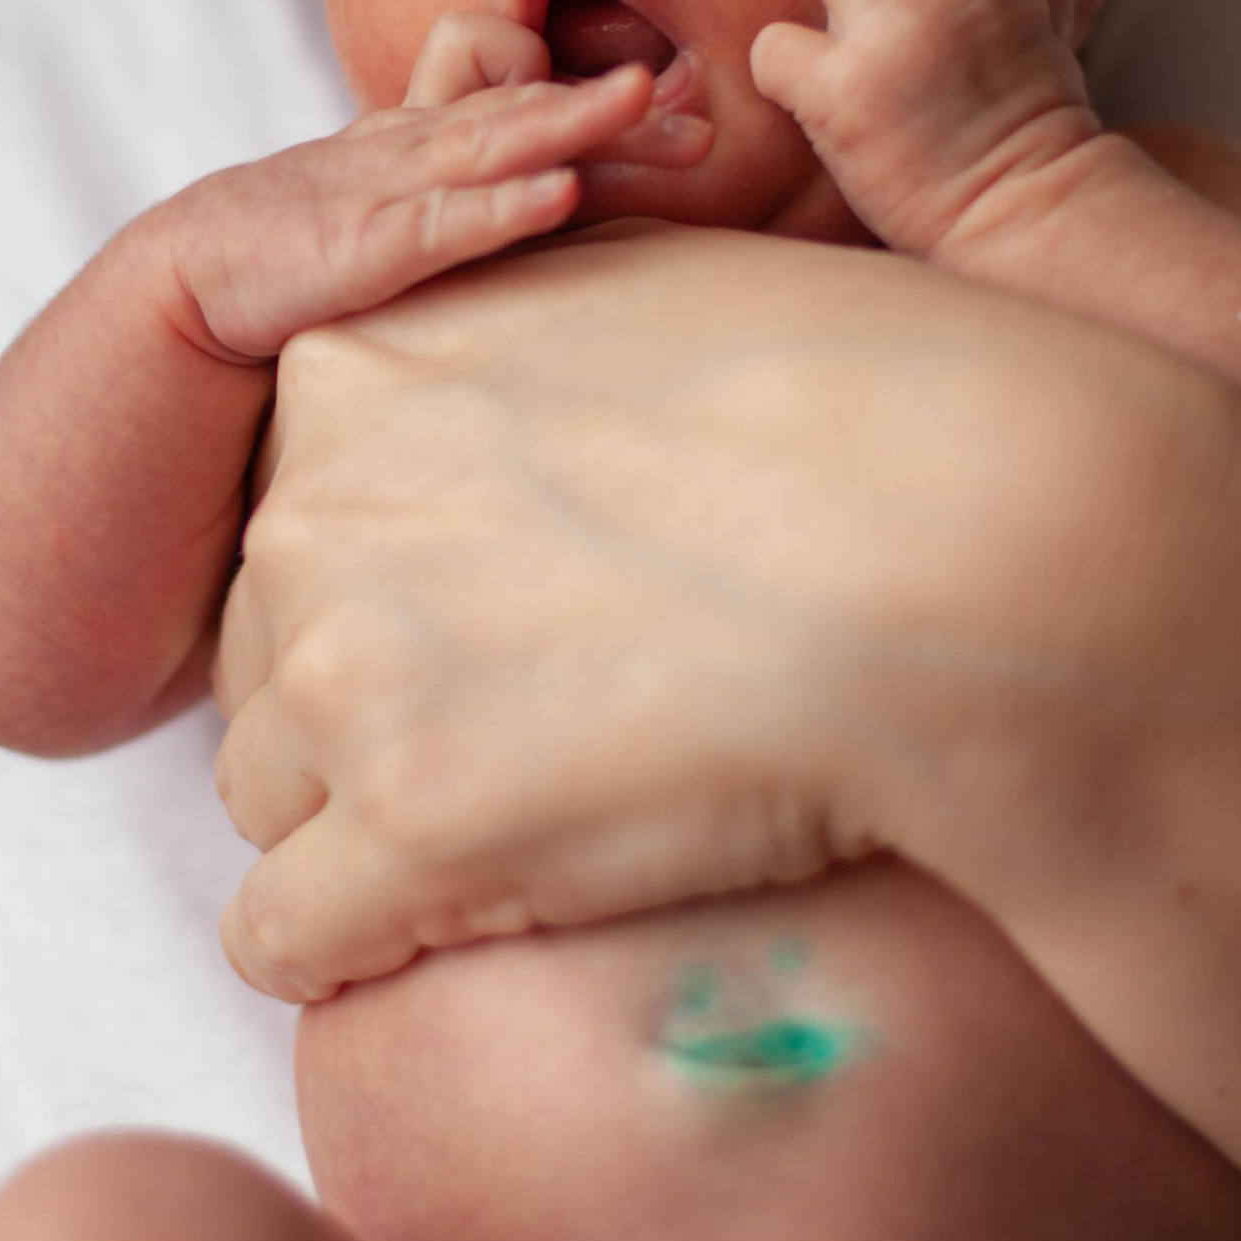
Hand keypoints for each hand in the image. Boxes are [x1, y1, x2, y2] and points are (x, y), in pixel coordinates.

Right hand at [153, 15, 707, 360]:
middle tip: (707, 108)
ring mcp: (394, 189)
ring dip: (572, 118)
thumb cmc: (306, 248)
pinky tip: (558, 193)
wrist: (197, 270)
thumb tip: (554, 217)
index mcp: (434, 143)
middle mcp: (422, 148)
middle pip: (532, 112)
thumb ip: (469, 213)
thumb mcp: (399, 218)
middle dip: (618, 109)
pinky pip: (445, 221)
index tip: (694, 101)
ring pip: (495, 142)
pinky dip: (502, 205)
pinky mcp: (366, 245)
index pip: (532, 107)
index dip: (608, 102)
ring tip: (643, 98)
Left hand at [213, 218, 1238, 998]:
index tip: (504, 610)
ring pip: (264, 799)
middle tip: (526, 728)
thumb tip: (475, 379)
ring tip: (521, 830)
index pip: (287, 511)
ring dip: (363, 828)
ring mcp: (348, 676)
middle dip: (363, 706)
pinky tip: (454, 936)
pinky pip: (284, 939)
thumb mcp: (649, 289)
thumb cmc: (870, 403)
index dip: (390, 578)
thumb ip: (512, 333)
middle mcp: (314, 511)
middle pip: (261, 654)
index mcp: (355, 363)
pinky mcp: (410, 838)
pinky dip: (352, 951)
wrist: (979, 550)